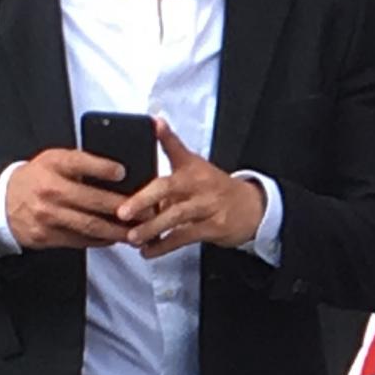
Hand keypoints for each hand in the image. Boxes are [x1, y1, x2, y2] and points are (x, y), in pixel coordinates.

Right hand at [2, 147, 138, 250]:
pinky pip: (81, 240)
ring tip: (139, 232)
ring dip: (119, 231)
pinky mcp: (47, 235)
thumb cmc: (37, 178)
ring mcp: (48, 215)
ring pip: (91, 225)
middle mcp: (49, 190)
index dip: (103, 167)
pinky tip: (117, 238)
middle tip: (148, 212)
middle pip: (93, 200)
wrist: (1, 201)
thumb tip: (121, 172)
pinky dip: (102, 240)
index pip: (79, 163)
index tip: (123, 172)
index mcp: (52, 166)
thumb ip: (83, 163)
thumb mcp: (54, 160)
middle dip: (125, 208)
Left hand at [118, 118, 262, 257]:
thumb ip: (171, 147)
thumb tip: (152, 125)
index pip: (177, 148)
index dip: (166, 135)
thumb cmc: (215, 188)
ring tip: (131, 237)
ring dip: (151, 228)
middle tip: (122, 212)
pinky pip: (185, 236)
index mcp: (192, 167)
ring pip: (176, 216)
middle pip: (168, 188)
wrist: (252, 208)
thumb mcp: (195, 164)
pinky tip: (149, 250)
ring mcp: (209, 205)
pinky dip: (164, 245)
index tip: (155, 124)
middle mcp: (200, 184)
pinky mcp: (215, 226)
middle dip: (143, 201)